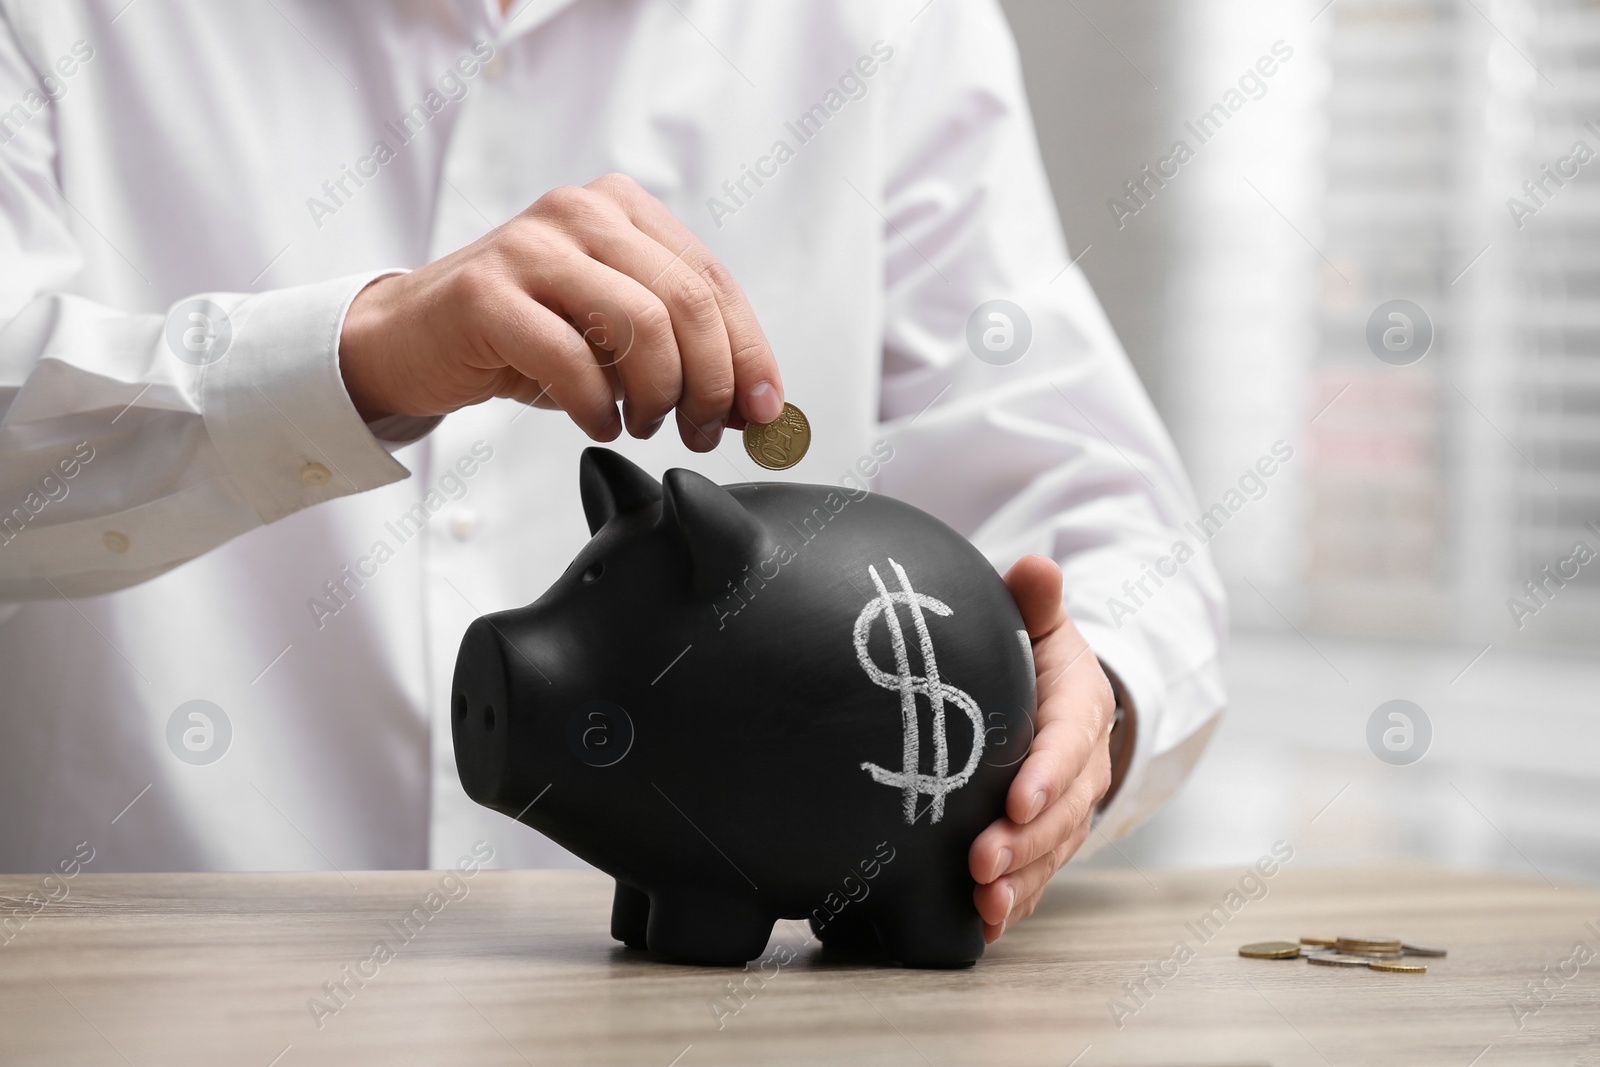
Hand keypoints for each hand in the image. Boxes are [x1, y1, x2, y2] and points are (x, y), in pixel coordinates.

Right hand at [338, 173, 784, 450]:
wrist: (410, 337)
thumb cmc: (521, 335)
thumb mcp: (612, 333)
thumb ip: (681, 350)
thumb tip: (755, 404)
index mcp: (622, 208)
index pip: (713, 281)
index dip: (748, 352)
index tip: (764, 410)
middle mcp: (580, 212)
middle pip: (686, 304)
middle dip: (708, 384)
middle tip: (700, 430)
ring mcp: (531, 247)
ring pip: (641, 327)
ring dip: (656, 395)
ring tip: (643, 424)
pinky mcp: (487, 294)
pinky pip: (572, 360)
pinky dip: (597, 407)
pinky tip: (598, 422)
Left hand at [969, 554, 1116, 941]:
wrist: (1058, 699)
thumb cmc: (1038, 657)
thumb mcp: (1042, 624)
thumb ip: (1037, 601)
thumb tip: (1036, 564)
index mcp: (1081, 708)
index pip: (1069, 742)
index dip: (1047, 774)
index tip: (1016, 799)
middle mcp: (1082, 767)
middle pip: (1061, 810)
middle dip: (1026, 841)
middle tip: (982, 861)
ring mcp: (1066, 809)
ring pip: (1052, 852)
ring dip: (1020, 880)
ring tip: (984, 902)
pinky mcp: (1046, 839)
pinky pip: (1038, 876)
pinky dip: (1016, 901)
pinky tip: (983, 925)